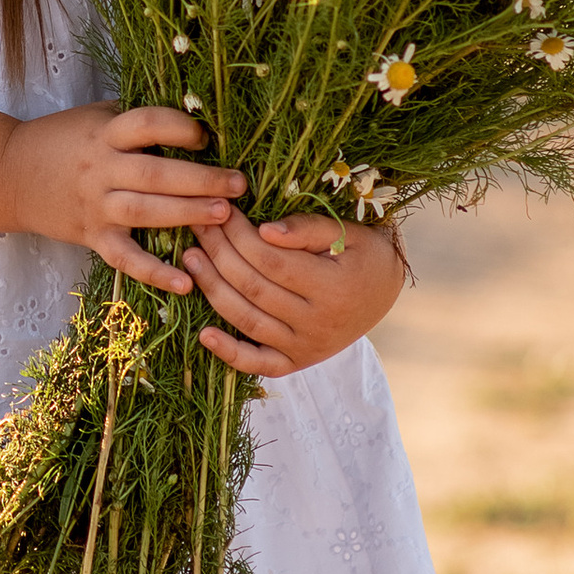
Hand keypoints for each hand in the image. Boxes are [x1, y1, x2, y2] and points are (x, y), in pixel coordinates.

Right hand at [0, 105, 244, 290]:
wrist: (9, 174)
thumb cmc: (62, 139)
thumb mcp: (95, 116)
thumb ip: (133, 118)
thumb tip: (194, 109)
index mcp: (105, 133)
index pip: (146, 124)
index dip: (179, 127)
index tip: (205, 136)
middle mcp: (100, 169)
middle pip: (155, 174)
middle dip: (201, 179)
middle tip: (239, 184)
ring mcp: (95, 206)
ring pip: (145, 213)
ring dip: (187, 215)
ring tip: (225, 216)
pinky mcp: (92, 237)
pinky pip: (126, 259)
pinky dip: (155, 274)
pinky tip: (186, 283)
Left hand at [184, 212, 405, 377]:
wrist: (383, 293)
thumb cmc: (364, 254)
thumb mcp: (347, 232)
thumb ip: (307, 229)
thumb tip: (264, 230)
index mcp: (334, 287)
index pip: (271, 260)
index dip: (240, 235)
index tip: (220, 210)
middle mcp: (319, 323)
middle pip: (254, 287)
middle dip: (220, 253)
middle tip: (198, 225)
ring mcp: (306, 347)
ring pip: (248, 320)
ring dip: (213, 289)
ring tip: (191, 259)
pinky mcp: (296, 362)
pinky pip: (257, 364)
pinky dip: (229, 353)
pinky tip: (204, 333)